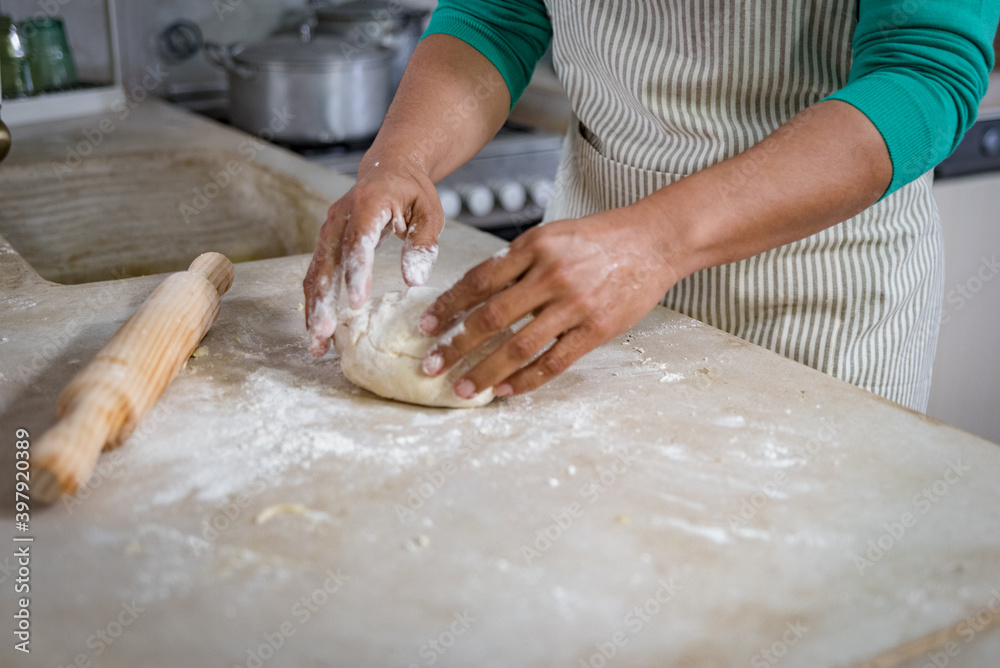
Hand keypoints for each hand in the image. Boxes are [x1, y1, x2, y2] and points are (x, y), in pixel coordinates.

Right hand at [303, 158, 443, 355]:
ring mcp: (328, 231)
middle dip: (324, 301)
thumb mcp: (429, 212)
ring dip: (314, 309)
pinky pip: (317, 276)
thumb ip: (422, 244)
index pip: (358, 241)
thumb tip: (414, 280)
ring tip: (316, 345)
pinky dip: (315, 302)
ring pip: (316, 274)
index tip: (357, 303)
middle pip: (327, 263)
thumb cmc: (412, 192)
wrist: (388, 169)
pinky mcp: (326, 244)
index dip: (356, 272)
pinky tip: (317, 329)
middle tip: (324, 334)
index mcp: (367, 204)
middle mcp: (339, 218)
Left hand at [419, 208, 681, 397]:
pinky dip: (525, 380)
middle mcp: (551, 275)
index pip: (479, 281)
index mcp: (534, 247)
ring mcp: (575, 305)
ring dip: (484, 371)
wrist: (653, 241)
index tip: (427, 326)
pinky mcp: (596, 330)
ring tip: (462, 389)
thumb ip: (516, 263)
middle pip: (491, 317)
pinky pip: (553, 362)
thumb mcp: (551, 236)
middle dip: (456, 345)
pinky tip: (503, 390)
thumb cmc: (599, 239)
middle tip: (431, 365)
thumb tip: (474, 296)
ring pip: (518, 346)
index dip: (448, 306)